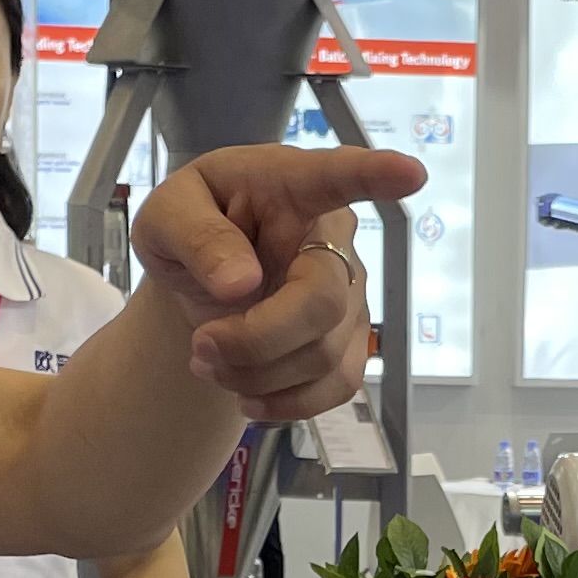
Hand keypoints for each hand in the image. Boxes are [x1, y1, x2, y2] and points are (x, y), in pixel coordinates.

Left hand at [130, 144, 425, 423]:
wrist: (202, 276)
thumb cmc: (191, 226)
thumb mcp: (166, 215)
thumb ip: (195, 236)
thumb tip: (241, 283)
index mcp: (290, 185)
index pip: (338, 175)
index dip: (376, 175)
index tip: (411, 173)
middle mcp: (333, 238)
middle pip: (321, 302)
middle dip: (255, 340)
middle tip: (201, 344)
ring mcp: (349, 293)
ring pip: (324, 355)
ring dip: (255, 375)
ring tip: (207, 360)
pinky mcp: (349, 341)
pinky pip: (338, 387)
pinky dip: (286, 404)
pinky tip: (247, 394)